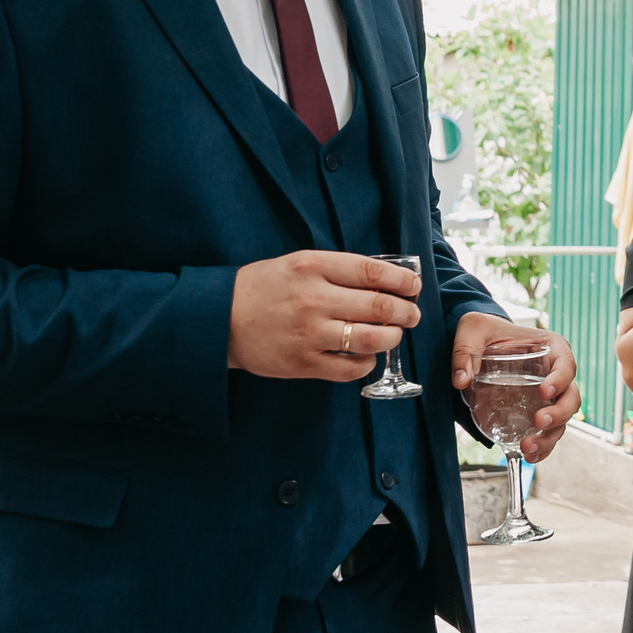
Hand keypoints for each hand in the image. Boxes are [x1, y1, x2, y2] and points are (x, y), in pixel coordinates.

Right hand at [228, 250, 419, 381]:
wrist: (219, 319)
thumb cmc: (264, 288)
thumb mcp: (297, 264)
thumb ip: (337, 270)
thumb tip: (386, 281)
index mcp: (312, 267)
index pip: (373, 272)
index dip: (402, 280)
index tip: (413, 286)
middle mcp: (313, 299)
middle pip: (380, 307)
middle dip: (406, 312)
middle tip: (412, 314)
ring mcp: (309, 334)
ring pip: (372, 339)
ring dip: (392, 338)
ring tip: (394, 334)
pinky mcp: (304, 363)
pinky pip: (352, 368)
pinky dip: (367, 362)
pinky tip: (366, 354)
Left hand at [454, 313, 579, 461]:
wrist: (483, 343)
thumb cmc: (485, 331)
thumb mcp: (472, 329)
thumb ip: (464, 350)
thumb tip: (461, 380)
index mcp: (552, 348)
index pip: (566, 364)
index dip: (561, 378)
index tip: (544, 390)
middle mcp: (557, 374)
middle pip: (571, 397)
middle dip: (559, 413)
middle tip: (538, 423)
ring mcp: (550, 397)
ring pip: (562, 421)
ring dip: (549, 438)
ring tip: (527, 449)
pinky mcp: (539, 413)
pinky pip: (547, 433)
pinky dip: (541, 447)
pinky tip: (525, 456)